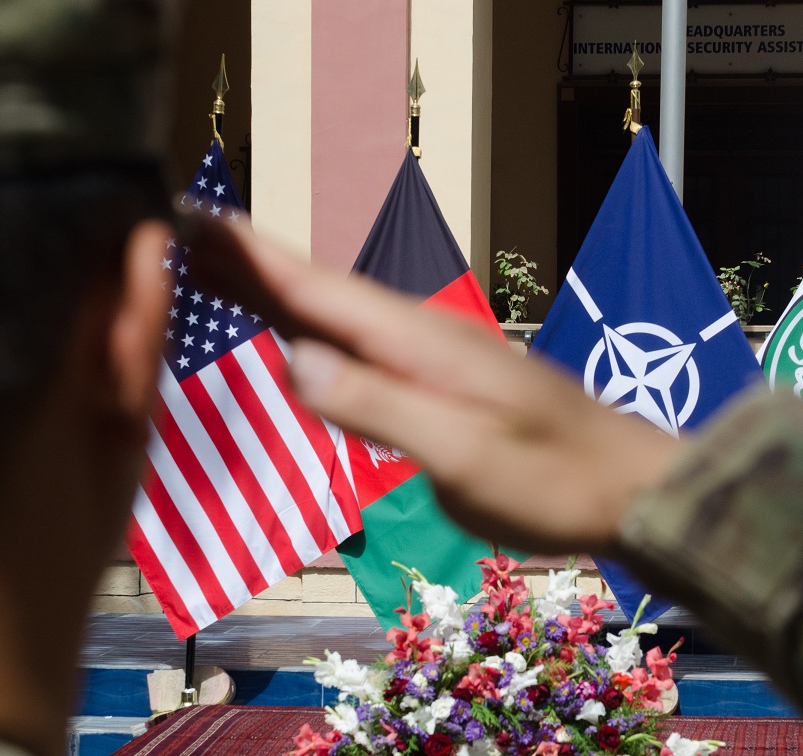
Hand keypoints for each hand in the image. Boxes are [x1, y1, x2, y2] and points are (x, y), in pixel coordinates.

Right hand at [184, 213, 682, 555]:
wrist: (629, 487)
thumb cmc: (554, 482)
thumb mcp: (464, 456)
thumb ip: (380, 408)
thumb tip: (291, 360)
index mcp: (420, 344)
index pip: (317, 290)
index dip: (249, 258)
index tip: (187, 220)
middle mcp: (421, 337)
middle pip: (318, 292)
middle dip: (246, 263)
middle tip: (173, 231)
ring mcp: (434, 358)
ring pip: (336, 315)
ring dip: (274, 291)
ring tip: (210, 267)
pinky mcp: (443, 382)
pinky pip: (360, 345)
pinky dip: (312, 329)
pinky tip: (293, 333)